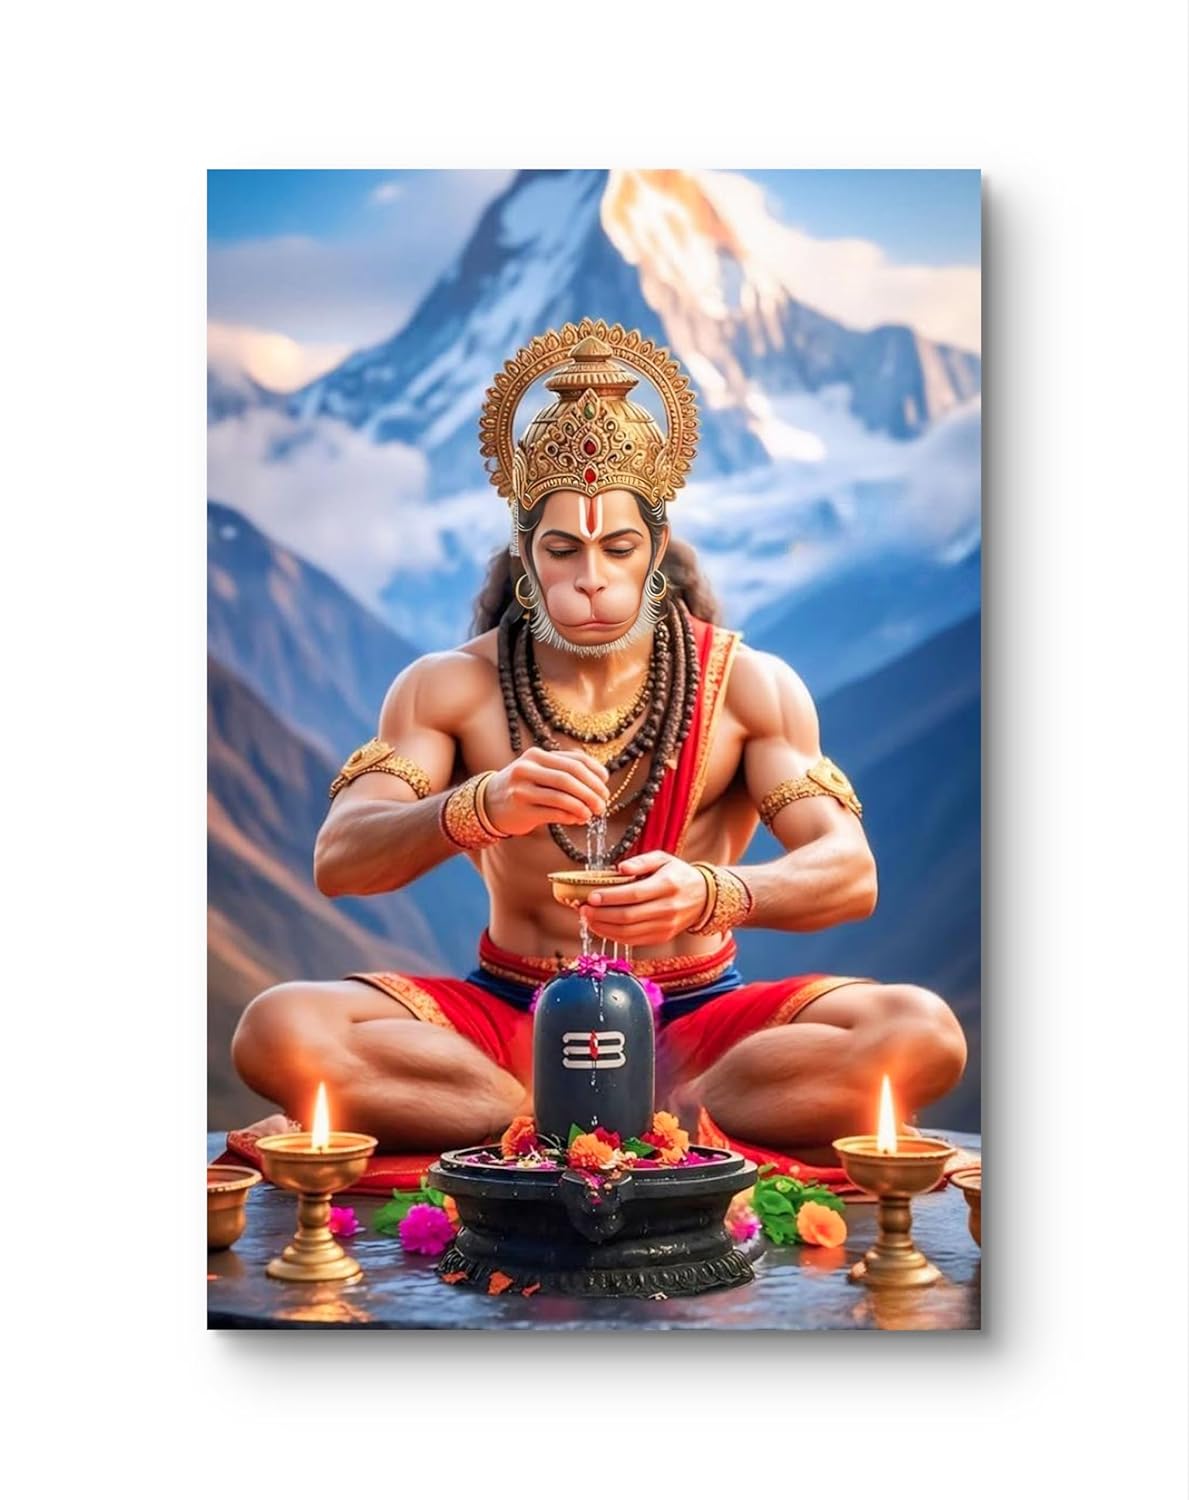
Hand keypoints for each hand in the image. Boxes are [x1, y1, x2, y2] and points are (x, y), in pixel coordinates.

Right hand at [483, 746, 609, 836]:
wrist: (489, 802)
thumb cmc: (523, 786)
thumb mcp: (539, 770)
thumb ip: (565, 770)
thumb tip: (600, 780)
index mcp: (536, 755)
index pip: (574, 761)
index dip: (595, 772)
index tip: (605, 784)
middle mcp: (527, 768)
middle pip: (569, 778)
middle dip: (592, 792)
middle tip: (603, 804)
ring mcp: (522, 789)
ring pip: (562, 796)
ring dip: (583, 806)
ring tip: (593, 814)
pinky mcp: (521, 810)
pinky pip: (553, 813)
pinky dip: (570, 817)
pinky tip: (578, 819)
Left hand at [579, 850, 708, 946]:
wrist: (703, 897)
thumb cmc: (677, 874)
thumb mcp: (663, 859)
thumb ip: (640, 861)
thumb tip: (619, 868)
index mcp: (667, 885)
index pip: (634, 894)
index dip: (610, 897)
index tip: (590, 896)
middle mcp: (668, 908)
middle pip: (628, 916)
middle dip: (601, 914)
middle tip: (583, 909)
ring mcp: (665, 926)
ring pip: (628, 932)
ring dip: (603, 927)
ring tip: (587, 918)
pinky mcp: (661, 937)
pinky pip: (632, 940)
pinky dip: (613, 935)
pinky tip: (600, 927)